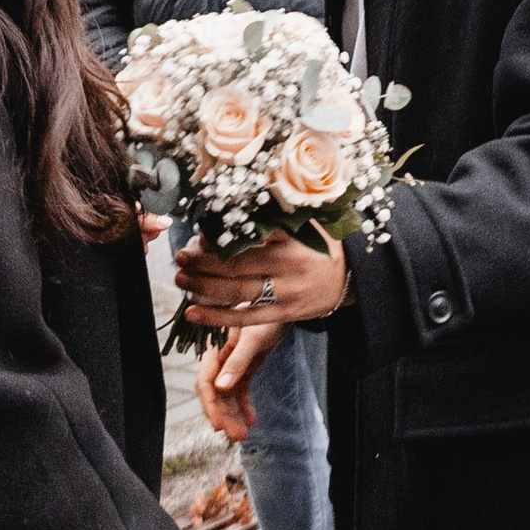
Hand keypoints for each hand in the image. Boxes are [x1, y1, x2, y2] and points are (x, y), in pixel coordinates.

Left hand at [173, 234, 350, 327]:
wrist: (349, 277)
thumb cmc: (320, 246)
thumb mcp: (303, 224)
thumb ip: (272, 219)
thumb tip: (231, 212)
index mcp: (290, 240)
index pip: (247, 237)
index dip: (218, 238)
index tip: (197, 234)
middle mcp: (288, 266)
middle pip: (236, 266)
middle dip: (202, 263)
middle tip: (180, 257)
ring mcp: (285, 293)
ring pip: (237, 293)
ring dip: (203, 287)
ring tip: (181, 280)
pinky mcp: (283, 314)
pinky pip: (245, 317)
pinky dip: (216, 317)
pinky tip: (193, 313)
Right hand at [196, 324, 283, 445]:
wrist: (286, 299)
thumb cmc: (268, 312)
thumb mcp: (253, 338)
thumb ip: (237, 362)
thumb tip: (220, 387)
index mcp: (216, 347)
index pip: (206, 381)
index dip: (210, 404)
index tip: (218, 425)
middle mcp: (220, 356)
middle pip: (216, 391)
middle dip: (224, 414)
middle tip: (237, 436)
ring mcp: (232, 361)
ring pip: (227, 394)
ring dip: (233, 414)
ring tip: (243, 434)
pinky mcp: (244, 364)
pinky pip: (240, 389)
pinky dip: (244, 404)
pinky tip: (251, 419)